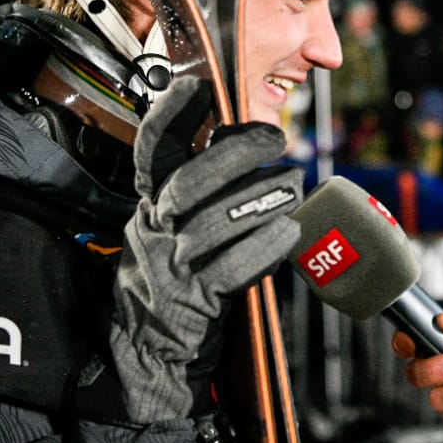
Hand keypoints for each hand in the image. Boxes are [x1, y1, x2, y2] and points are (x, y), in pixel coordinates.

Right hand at [110, 77, 303, 420]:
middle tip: (276, 137)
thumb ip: (196, 195)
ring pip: (218, 221)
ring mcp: (172, 268)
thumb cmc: (172, 284)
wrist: (148, 355)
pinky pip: (233, 267)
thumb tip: (244, 144)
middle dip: (235, 153)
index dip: (171, 116)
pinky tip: (290, 232)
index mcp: (148, 209)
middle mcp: (153, 232)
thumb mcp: (169, 232)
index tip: (199, 86)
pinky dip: (266, 246)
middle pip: (190, 181)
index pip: (152, 153)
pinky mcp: (195, 301)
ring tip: (295, 185)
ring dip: (264, 198)